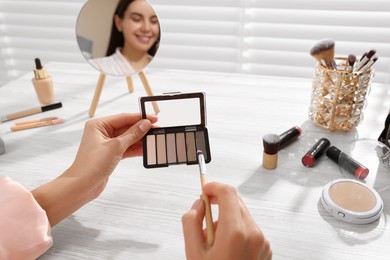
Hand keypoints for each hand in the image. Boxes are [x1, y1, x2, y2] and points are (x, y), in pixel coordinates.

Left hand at [32, 113, 156, 225]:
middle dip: (141, 129)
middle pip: (126, 127)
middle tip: (157, 129)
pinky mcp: (110, 154)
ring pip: (127, 138)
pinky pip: (126, 148)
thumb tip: (145, 124)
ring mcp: (106, 144)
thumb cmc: (92, 165)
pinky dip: (135, 149)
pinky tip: (146, 149)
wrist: (82, 186)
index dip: (139, 117)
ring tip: (154, 139)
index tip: (153, 118)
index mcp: (98, 125)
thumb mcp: (116, 146)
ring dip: (140, 139)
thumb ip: (132, 134)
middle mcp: (101, 132)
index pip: (123, 117)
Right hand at [182, 182, 271, 259]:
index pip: (227, 192)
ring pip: (241, 215)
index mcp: (236, 232)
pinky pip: (249, 228)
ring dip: (226, 219)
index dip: (213, 187)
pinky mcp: (265, 247)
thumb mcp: (193, 252)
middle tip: (204, 221)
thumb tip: (199, 204)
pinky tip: (226, 249)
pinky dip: (236, 230)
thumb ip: (191, 221)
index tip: (204, 190)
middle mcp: (253, 233)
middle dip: (217, 205)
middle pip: (235, 201)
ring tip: (214, 243)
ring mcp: (262, 241)